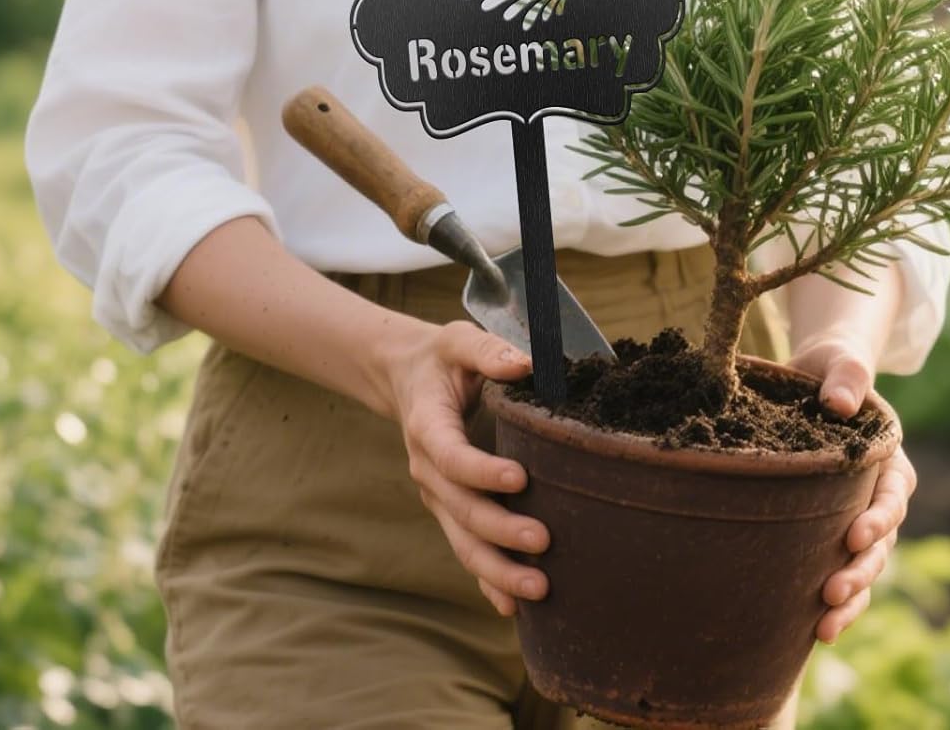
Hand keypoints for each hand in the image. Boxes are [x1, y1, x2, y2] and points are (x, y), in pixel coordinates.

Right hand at [383, 320, 548, 616]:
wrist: (406, 380)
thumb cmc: (442, 359)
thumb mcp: (459, 341)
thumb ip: (489, 351)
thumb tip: (525, 363)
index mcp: (427, 426)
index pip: (451, 456)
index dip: (482, 470)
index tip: (520, 478)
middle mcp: (428, 469)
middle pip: (460, 510)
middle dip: (500, 531)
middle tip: (543, 542)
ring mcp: (437, 497)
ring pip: (463, 542)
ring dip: (497, 570)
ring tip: (538, 590)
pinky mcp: (450, 511)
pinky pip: (466, 551)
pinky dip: (487, 582)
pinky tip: (513, 608)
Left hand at [788, 336, 916, 643]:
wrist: (813, 380)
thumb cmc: (830, 369)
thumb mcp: (839, 361)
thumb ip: (845, 376)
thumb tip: (841, 403)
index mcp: (888, 457)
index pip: (892, 493)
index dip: (879, 517)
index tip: (855, 534)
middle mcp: (880, 493)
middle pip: (882, 541)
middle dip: (861, 570)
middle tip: (832, 592)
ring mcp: (861, 517)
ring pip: (867, 566)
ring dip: (851, 597)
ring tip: (825, 626)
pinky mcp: (835, 531)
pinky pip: (845, 571)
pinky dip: (839, 604)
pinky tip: (816, 632)